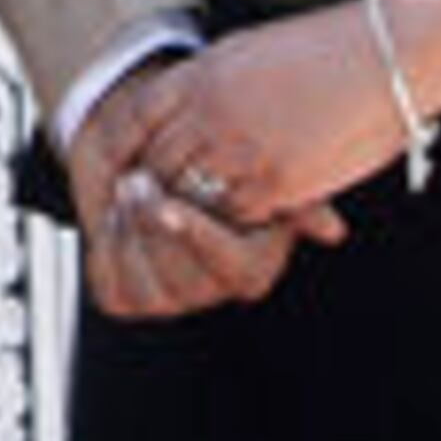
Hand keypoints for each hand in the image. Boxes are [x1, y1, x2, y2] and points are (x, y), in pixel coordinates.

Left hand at [63, 59, 336, 319]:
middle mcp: (213, 285)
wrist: (137, 145)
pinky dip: (107, 251)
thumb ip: (288, 194)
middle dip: (156, 230)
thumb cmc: (199, 151)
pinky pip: (112, 291)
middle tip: (137, 181)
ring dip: (131, 235)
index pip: (239, 271)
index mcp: (252, 261)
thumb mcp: (245, 160)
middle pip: (187, 282)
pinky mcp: (128, 295)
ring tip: (127, 187)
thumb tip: (332, 231)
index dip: (202, 241)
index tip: (171, 206)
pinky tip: (113, 217)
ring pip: (149, 288)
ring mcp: (172, 295)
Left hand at [102, 6, 410, 229]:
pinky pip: (236, 214)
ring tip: (198, 212)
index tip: (127, 159)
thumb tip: (185, 107)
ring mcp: (244, 150)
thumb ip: (209, 83)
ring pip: (191, 195)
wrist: (386, 54)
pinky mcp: (279, 181)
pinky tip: (244, 215)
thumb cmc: (325, 48)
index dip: (127, 143)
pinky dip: (234, 220)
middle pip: (159, 162)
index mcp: (201, 75)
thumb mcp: (248, 51)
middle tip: (159, 196)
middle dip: (157, 181)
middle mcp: (212, 113)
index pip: (136, 116)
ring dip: (193, 206)